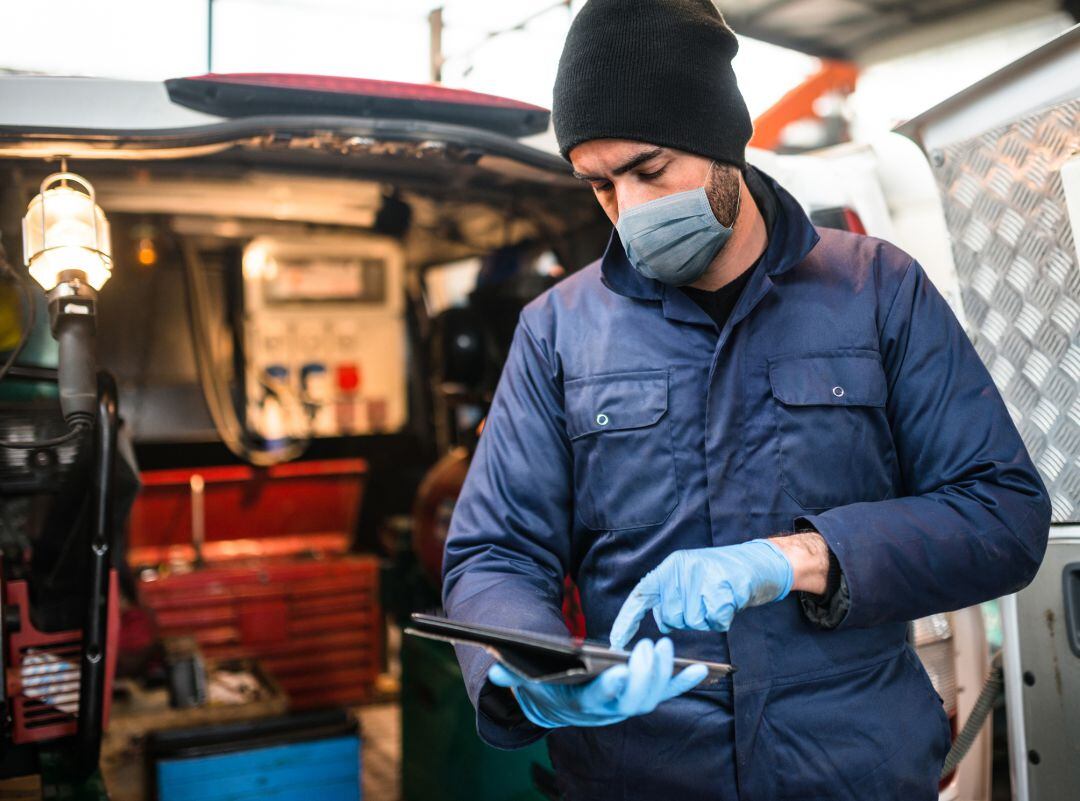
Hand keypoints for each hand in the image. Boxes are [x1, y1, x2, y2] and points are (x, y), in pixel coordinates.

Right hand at [486, 637, 706, 727]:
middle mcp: (608, 710)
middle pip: (633, 700)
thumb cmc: (543, 683)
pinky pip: (667, 691)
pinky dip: (685, 682)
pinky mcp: (642, 695)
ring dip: (666, 676)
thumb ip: (512, 676)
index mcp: (582, 704)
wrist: (556, 701)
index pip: (598, 700)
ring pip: (652, 697)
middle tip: (651, 646)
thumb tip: (495, 672)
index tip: (618, 673)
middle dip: (645, 675)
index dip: (610, 689)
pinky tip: (705, 670)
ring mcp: (627, 703)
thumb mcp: (525, 679)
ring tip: (671, 648)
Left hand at [609, 539, 793, 649]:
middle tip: (704, 601)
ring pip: (692, 622)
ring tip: (717, 599)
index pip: (641, 594)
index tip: (617, 641)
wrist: (759, 562)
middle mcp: (682, 569)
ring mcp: (702, 578)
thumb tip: (662, 622)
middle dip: (686, 618)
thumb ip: (673, 595)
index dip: (627, 619)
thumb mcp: (690, 576)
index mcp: (671, 567)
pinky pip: (715, 622)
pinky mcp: (722, 589)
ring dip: (706, 619)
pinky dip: (722, 619)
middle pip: (670, 617)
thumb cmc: (723, 575)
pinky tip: (729, 602)